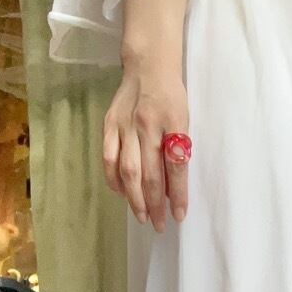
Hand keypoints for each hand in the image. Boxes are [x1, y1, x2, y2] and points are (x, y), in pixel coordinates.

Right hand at [102, 60, 189, 230]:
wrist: (148, 66)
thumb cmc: (171, 97)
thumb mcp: (183, 121)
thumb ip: (178, 152)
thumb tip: (172, 189)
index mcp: (172, 124)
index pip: (176, 167)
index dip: (178, 195)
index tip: (179, 216)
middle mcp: (147, 125)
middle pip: (150, 174)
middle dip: (155, 204)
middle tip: (160, 225)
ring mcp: (125, 125)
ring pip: (128, 170)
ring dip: (135, 198)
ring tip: (142, 216)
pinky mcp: (109, 123)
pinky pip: (109, 157)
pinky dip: (114, 179)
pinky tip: (121, 193)